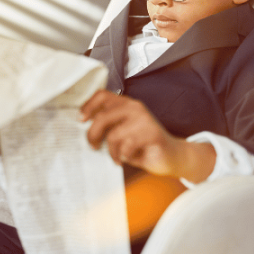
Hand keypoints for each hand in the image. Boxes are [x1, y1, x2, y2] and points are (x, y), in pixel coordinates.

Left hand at [80, 90, 214, 181]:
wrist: (173, 156)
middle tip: (93, 146)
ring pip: (113, 135)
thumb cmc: (143, 145)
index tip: (80, 119)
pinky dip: (123, 156)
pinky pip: (126, 146)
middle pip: (102, 117)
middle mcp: (135, 108)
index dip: (88, 106)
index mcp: (126, 104)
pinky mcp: (151, 133)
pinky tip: (128, 158)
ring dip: (112, 151)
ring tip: (117, 156)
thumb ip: (108, 126)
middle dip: (93, 135)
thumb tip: (83, 127)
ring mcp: (144, 119)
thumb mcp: (122, 132)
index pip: (102, 95)